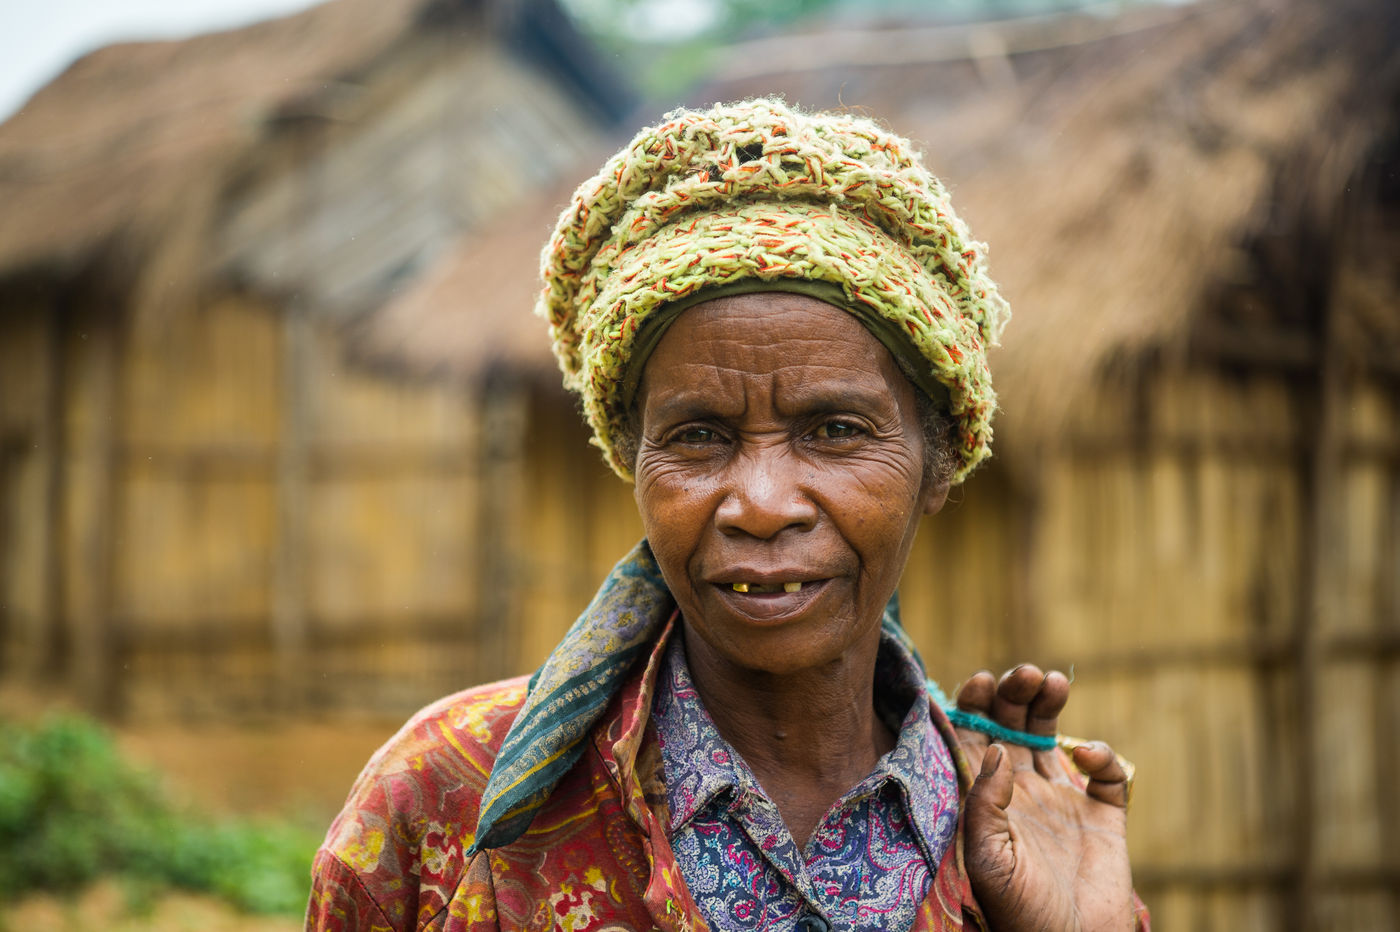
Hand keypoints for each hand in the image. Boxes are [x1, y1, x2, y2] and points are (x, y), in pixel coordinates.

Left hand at [955, 665, 1133, 931]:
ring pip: (1054, 737)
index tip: (980, 680)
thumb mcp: (988, 858)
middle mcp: (1020, 792)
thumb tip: (995, 747)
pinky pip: (1106, 776)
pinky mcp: (1103, 817)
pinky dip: (1102, 757)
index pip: (975, 737)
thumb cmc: (1018, 912)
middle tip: (1023, 674)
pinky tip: (1087, 756)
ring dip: (1050, 705)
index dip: (976, 704)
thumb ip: (985, 802)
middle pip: (1013, 726)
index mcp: (985, 798)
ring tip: (1051, 683)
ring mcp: (1062, 801)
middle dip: (1015, 694)